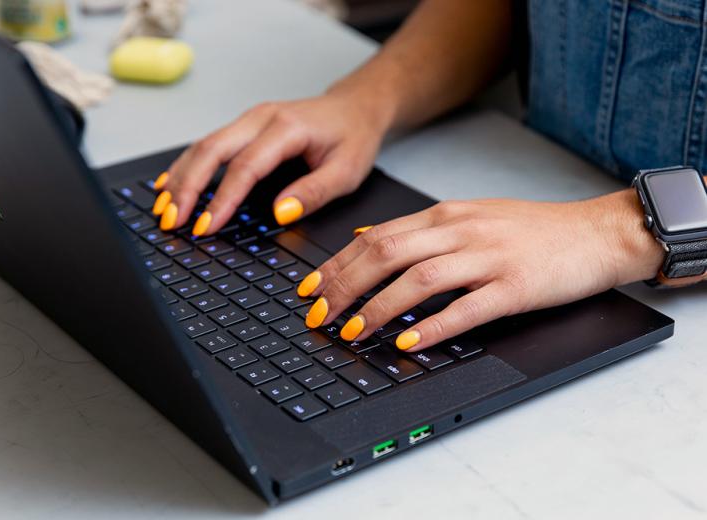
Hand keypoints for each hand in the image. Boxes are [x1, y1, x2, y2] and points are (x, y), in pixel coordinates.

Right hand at [150, 91, 391, 233]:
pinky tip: (169, 184)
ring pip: (202, 146)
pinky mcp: (244, 127)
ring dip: (180, 177)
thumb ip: (314, 192)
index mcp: (286, 128)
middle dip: (187, 187)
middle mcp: (261, 118)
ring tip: (164, 208)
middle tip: (173, 220)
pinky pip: (207, 144)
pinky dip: (186, 166)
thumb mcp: (347, 171)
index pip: (245, 166)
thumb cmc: (352, 137)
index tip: (207, 227)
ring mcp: (249, 120)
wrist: (355, 108)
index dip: (223, 200)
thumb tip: (280, 214)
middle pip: (211, 150)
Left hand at [297, 189, 664, 351]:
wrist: (595, 232)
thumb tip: (366, 239)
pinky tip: (410, 341)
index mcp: (444, 215)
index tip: (308, 290)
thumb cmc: (531, 231)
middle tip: (319, 316)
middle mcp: (460, 231)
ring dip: (379, 308)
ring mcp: (488, 257)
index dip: (336, 265)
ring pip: (419, 279)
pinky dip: (433, 326)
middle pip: (387, 254)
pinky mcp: (514, 286)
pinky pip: (466, 308)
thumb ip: (417, 230)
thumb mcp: (468, 217)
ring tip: (353, 332)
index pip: (375, 238)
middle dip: (344, 286)